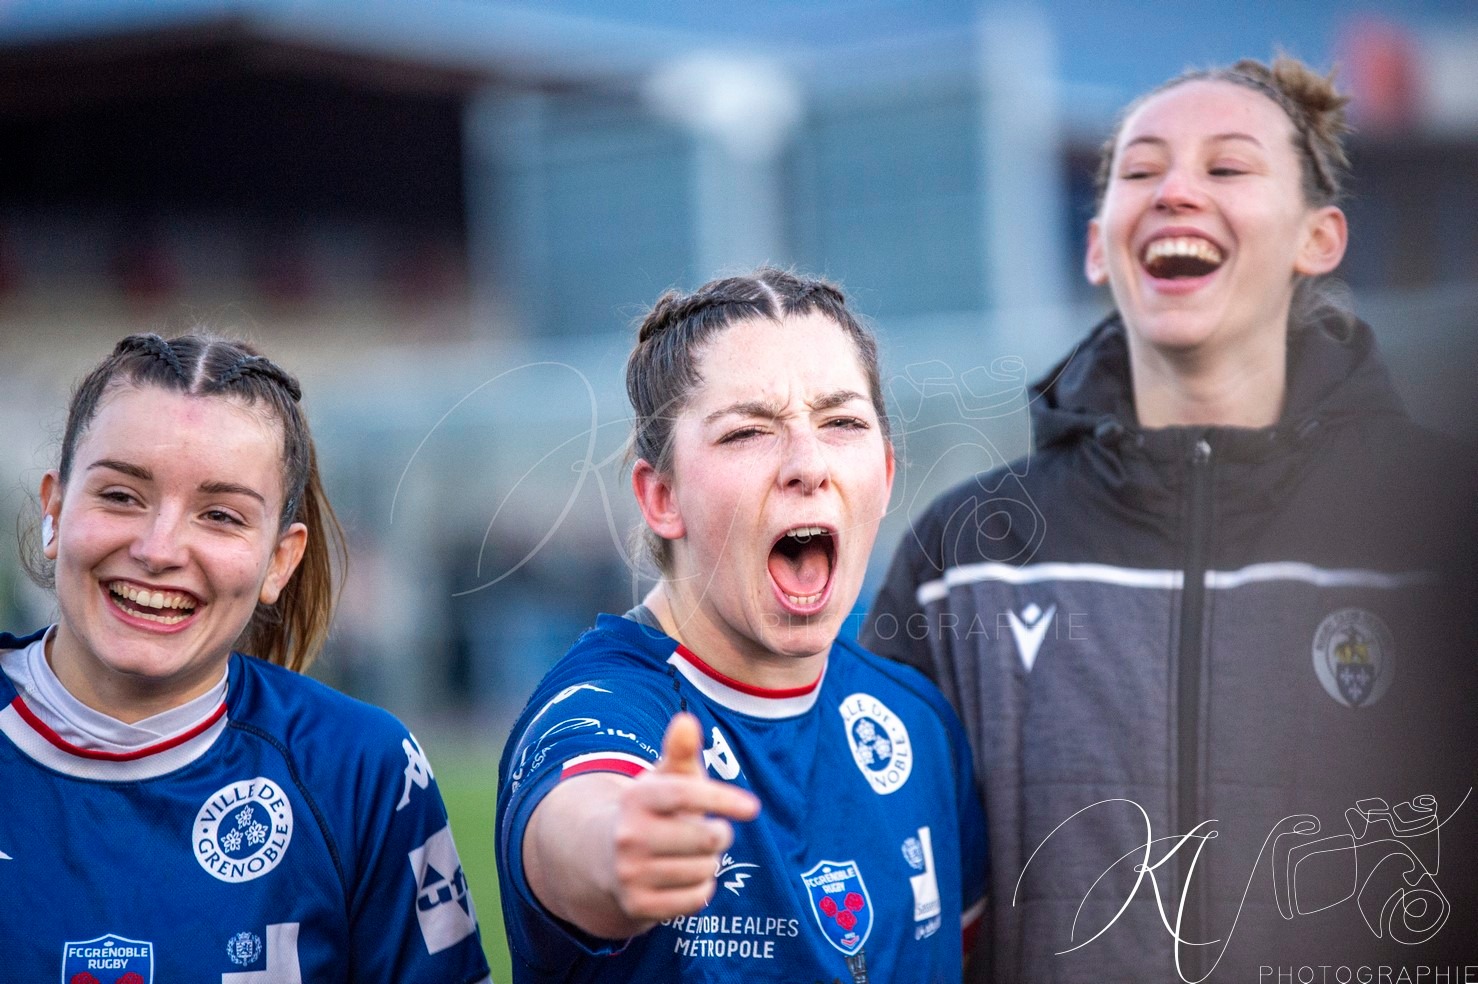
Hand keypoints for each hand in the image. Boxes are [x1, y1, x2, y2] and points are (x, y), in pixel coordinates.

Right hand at [602, 712, 759, 924]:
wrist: (604, 857)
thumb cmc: (652, 810)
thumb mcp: (664, 778)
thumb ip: (679, 751)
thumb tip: (686, 720)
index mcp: (636, 798)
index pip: (685, 795)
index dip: (721, 799)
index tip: (752, 808)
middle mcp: (628, 836)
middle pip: (704, 837)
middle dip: (721, 834)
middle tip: (714, 831)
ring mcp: (630, 874)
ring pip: (703, 870)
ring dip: (710, 862)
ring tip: (693, 854)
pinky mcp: (637, 906)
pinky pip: (695, 899)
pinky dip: (702, 888)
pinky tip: (687, 877)